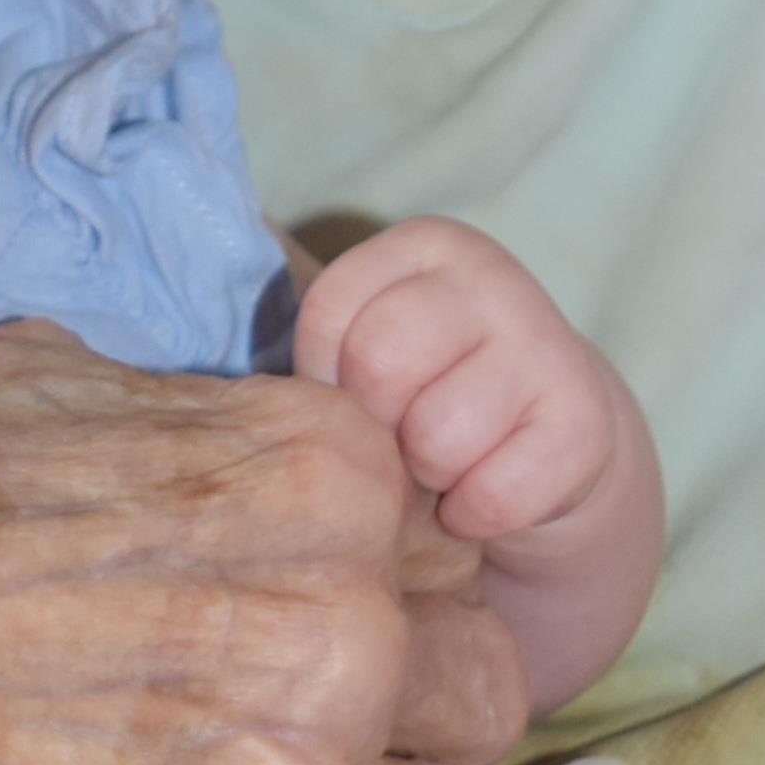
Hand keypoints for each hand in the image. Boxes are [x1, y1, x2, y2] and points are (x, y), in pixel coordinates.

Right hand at [0, 325, 530, 764]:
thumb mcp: (48, 385)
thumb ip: (204, 443)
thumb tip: (264, 473)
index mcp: (324, 478)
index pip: (450, 559)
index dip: (373, 597)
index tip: (280, 633)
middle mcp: (342, 641)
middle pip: (475, 709)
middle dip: (393, 726)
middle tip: (261, 743)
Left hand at [299, 222, 663, 712]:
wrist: (554, 464)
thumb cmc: (427, 408)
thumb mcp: (367, 355)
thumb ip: (309, 340)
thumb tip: (180, 309)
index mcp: (424, 248)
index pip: (330, 314)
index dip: (329, 381)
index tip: (359, 399)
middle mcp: (492, 277)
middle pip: (381, 364)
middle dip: (381, 427)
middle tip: (405, 439)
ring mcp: (547, 345)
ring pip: (436, 437)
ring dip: (430, 478)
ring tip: (448, 466)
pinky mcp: (585, 425)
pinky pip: (492, 494)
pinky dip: (478, 517)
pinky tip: (488, 499)